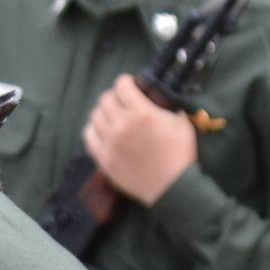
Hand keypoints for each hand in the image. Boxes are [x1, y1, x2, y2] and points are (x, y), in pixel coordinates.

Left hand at [82, 75, 197, 205]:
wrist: (173, 187)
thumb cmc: (180, 154)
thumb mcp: (180, 122)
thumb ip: (167, 106)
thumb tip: (158, 97)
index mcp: (141, 112)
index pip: (121, 86)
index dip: (125, 82)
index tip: (129, 85)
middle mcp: (121, 124)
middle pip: (105, 99)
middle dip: (114, 96)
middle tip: (121, 101)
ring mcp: (110, 142)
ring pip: (95, 116)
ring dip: (103, 112)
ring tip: (112, 116)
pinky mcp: (104, 159)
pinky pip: (88, 136)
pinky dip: (93, 129)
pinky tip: (102, 131)